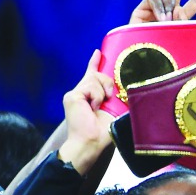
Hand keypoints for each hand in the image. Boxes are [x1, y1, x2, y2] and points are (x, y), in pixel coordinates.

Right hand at [58, 50, 116, 174]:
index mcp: (90, 97)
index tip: (98, 53)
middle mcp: (80, 94)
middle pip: (96, 75)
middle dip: (107, 83)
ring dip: (102, 93)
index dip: (95, 63)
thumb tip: (123, 88)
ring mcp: (74, 94)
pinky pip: (91, 87)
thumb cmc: (103, 131)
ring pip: (94, 79)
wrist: (91, 142)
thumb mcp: (113, 109)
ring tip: (97, 108)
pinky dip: (96, 97)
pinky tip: (92, 108)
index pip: (92, 75)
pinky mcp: (72, 96)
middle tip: (110, 98)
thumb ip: (114, 96)